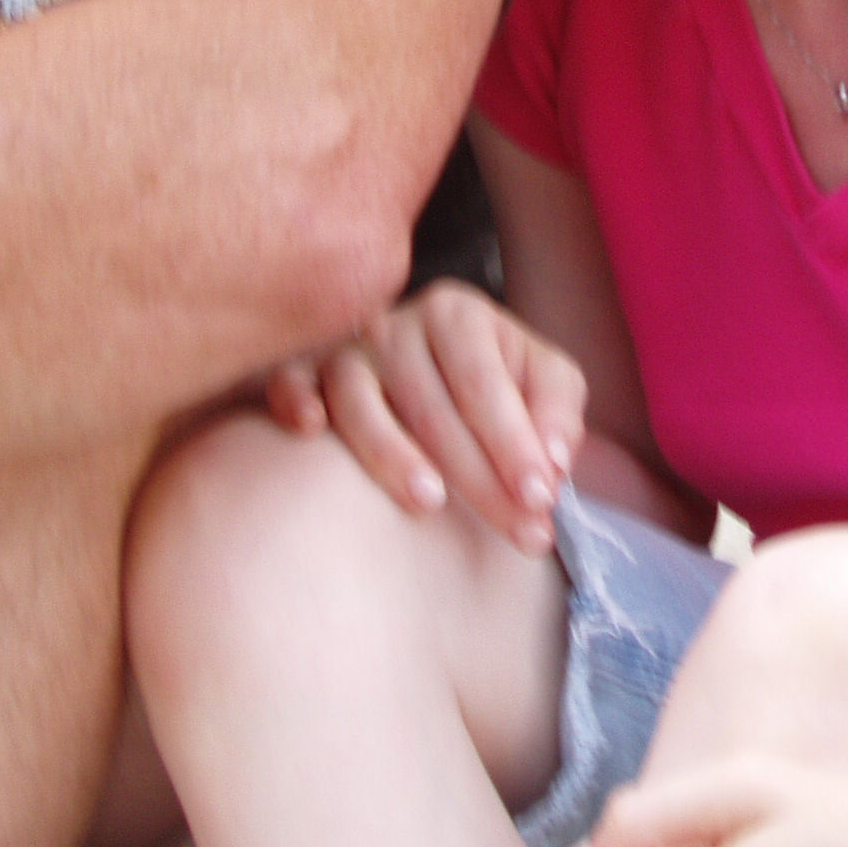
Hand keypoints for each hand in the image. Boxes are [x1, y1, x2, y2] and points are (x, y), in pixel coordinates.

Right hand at [264, 280, 582, 554]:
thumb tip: (554, 462)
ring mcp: (345, 350)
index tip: (541, 498)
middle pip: (430, 406)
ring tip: (429, 502)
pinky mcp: (302, 373)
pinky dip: (296, 400)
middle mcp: (396, 323)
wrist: (432, 369)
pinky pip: (289, 383)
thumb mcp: (543, 377)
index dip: (514, 442)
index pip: (484, 383)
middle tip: (516, 533)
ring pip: (359, 401)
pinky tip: (311, 430)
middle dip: (478, 476)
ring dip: (391, 453)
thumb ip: (558, 410)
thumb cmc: (492, 380)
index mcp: (458, 313)